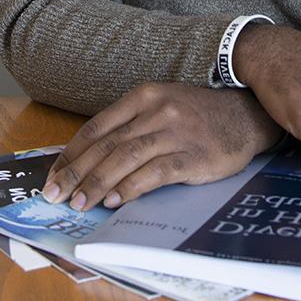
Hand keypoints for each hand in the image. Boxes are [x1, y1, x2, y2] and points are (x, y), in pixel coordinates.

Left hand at [41, 82, 281, 210]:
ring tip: (79, 204)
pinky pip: (154, 173)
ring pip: (125, 159)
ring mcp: (174, 132)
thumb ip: (131, 126)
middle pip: (106, 145)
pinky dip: (130, 188)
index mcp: (143, 96)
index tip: (54, 176)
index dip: (72, 154)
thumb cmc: (199, 116)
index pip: (97, 127)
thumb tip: (93, 159)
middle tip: (56, 195)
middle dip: (76, 173)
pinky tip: (114, 202)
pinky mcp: (192, 155)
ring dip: (97, 183)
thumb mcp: (162, 107)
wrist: (246, 115)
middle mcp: (156, 111)